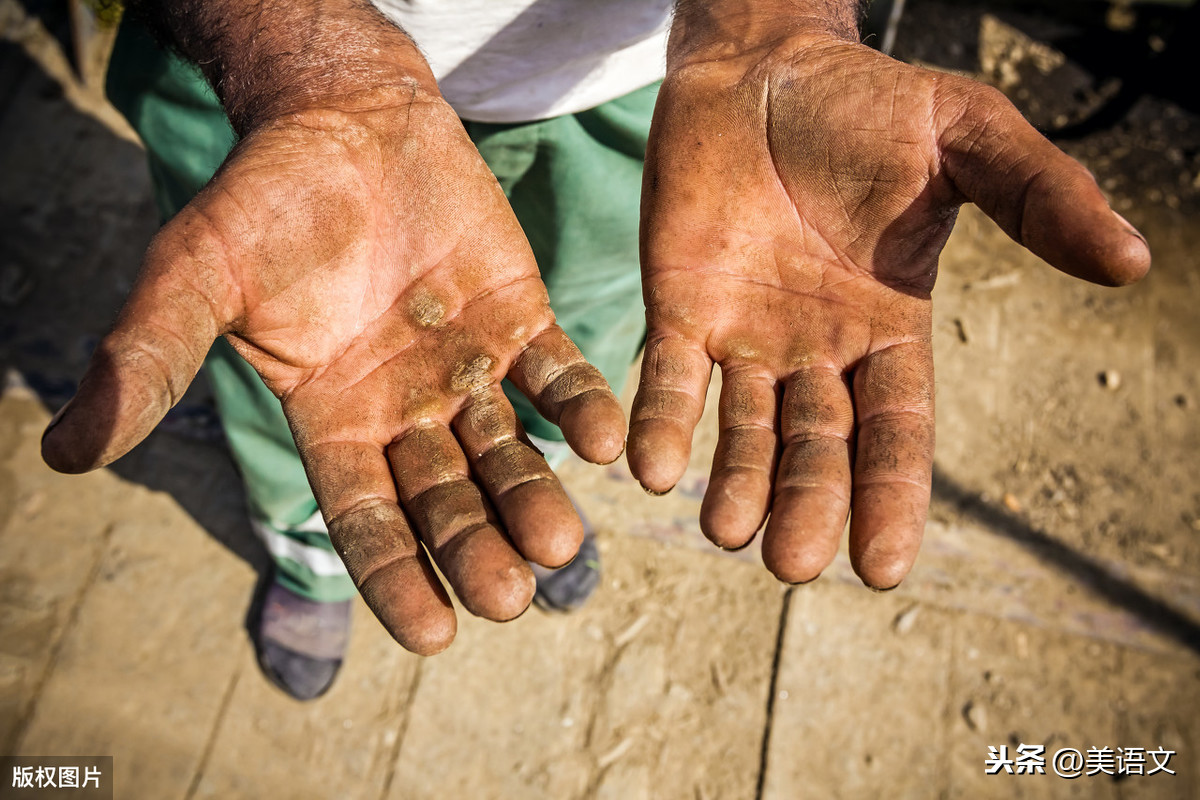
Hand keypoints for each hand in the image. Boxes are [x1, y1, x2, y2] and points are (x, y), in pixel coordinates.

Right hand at [42, 87, 625, 653]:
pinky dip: (582, 408)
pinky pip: (559, 375)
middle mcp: (405, 411)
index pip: (367, 520)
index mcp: (333, 421)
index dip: (396, 578)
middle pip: (447, 500)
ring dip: (535, 496)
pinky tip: (607, 442)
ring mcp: (468, 370)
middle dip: (476, 548)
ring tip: (562, 542)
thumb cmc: (263, 202)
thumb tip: (64, 452)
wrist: (343, 122)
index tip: (435, 635)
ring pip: (508, 451)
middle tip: (510, 595)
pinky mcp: (519, 320)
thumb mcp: (196, 276)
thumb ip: (151, 358)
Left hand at [628, 30, 1148, 587]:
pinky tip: (650, 468)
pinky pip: (668, 378)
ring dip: (735, 483)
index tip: (882, 569)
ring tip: (725, 531)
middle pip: (818, 448)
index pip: (897, 432)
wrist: (763, 66)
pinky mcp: (679, 309)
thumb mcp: (966, 139)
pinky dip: (661, 422)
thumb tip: (1132, 261)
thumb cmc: (867, 104)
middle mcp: (817, 351)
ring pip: (744, 430)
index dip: (891, 497)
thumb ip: (1039, 196)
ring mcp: (746, 336)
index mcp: (889, 329)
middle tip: (790, 563)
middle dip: (806, 504)